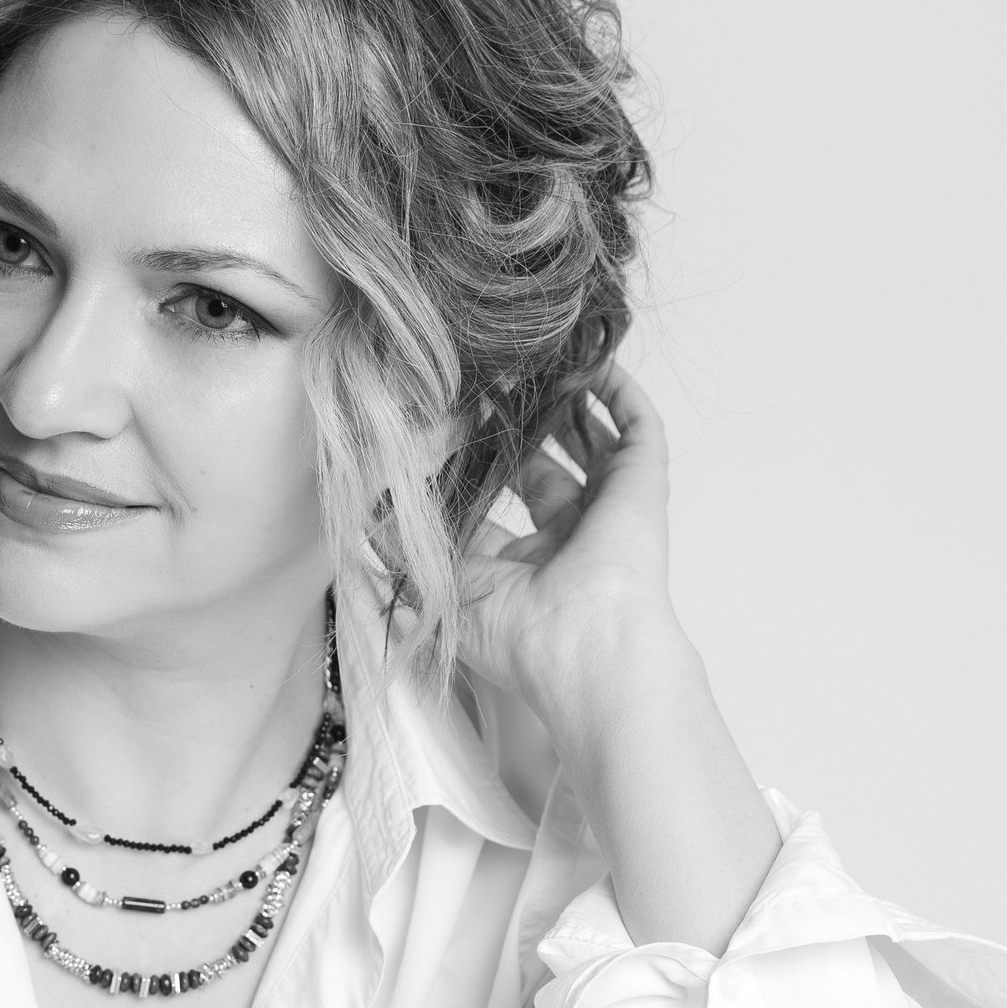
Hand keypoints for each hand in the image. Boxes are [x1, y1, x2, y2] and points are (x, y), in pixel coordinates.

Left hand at [459, 370, 781, 953]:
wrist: (585, 647)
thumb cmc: (520, 637)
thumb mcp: (444, 591)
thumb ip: (405, 555)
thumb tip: (364, 528)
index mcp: (530, 563)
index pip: (502, 503)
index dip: (477, 465)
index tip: (448, 429)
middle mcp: (571, 535)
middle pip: (546, 467)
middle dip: (520, 428)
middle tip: (490, 389)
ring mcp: (609, 508)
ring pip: (591, 440)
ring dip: (567, 403)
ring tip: (537, 364)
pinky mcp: (642, 485)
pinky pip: (638, 425)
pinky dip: (618, 391)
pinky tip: (591, 360)